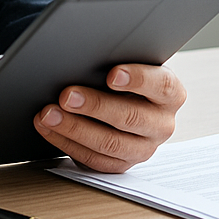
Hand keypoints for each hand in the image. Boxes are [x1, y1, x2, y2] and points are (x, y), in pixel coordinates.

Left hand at [33, 64, 186, 172]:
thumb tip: (84, 54)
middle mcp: (161, 123)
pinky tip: (49, 129)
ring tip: (49, 114)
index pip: (161, 85)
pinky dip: (67, 143)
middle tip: (66, 95)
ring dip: (74, 128)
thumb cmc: (121, 76)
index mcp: (169, 94)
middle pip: (131, 117)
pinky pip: (95, 159)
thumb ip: (113, 59)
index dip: (138, 79)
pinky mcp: (122, 164)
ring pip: (110, 143)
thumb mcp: (126, 63)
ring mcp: (143, 147)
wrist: (122, 100)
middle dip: (95, 105)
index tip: (112, 75)